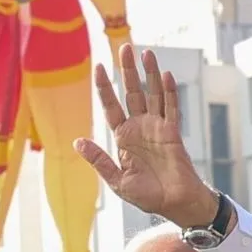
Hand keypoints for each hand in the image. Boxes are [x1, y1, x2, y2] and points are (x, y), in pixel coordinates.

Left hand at [74, 44, 215, 227]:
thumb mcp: (117, 180)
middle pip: (132, 93)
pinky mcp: (173, 133)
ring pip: (153, 94)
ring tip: (146, 52)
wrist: (174, 204)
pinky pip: (171, 108)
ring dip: (150, 74)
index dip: (105, 88)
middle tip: (124, 47)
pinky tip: (166, 75)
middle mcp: (140, 128)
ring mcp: (157, 128)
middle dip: (128, 71)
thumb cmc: (147, 196)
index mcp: (123, 138)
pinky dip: (169, 92)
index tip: (99, 67)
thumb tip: (77, 142)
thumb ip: (99, 160)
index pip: (111, 106)